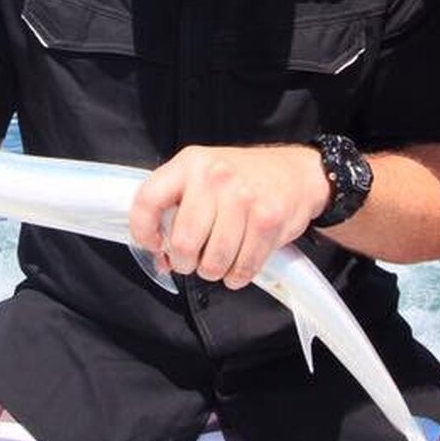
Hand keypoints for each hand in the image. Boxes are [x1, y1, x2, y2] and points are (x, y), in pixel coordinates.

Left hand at [129, 145, 326, 289]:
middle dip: (184, 262)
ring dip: (212, 272)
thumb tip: (160, 257)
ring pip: (213, 261)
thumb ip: (177, 210)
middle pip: (183, 242)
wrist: (296, 173)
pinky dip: (237, 277)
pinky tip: (237, 268)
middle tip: (192, 260)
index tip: (154, 245)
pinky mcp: (268, 219)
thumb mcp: (203, 177)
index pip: (148, 200)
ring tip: (217, 263)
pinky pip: (243, 267)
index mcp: (189, 163)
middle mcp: (214, 177)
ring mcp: (243, 197)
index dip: (143, 231)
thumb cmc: (243, 178)